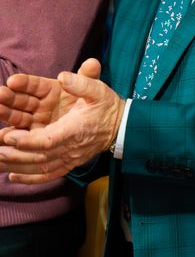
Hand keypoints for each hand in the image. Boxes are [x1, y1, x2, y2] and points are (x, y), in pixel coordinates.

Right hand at [0, 58, 100, 129]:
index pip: (34, 85)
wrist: (106, 127)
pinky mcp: (36, 135)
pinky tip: (1, 138)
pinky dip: (10, 137)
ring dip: (4, 114)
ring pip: (16, 117)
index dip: (24, 83)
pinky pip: (21, 136)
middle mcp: (40, 104)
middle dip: (7, 98)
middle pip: (20, 100)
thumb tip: (92, 63)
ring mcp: (36, 120)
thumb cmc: (100, 104)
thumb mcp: (96, 90)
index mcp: (52, 90)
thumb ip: (89, 78)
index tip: (13, 81)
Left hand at [0, 63, 124, 183]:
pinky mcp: (70, 163)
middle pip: (41, 156)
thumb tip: (63, 77)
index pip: (50, 139)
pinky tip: (13, 177)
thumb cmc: (107, 106)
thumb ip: (82, 83)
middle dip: (16, 155)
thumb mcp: (98, 90)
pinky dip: (31, 178)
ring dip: (18, 167)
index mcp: (76, 128)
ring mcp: (70, 158)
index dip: (29, 141)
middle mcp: (71, 147)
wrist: (121, 127)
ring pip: (42, 167)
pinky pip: (49, 175)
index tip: (10, 137)